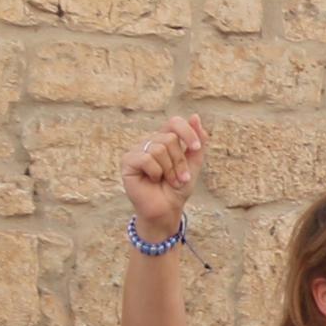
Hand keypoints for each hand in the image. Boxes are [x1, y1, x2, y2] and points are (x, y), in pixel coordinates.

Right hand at [123, 115, 202, 235]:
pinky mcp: (127, 161)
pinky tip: (152, 180)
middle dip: (179, 161)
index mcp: (165, 138)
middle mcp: (150, 141)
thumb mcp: (193, 164)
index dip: (187, 132)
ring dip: (169, 170)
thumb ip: (197, 143)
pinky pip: (146, 159)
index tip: (196, 147)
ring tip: (167, 181)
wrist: (167, 209)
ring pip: (159, 149)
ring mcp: (137, 150)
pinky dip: (155, 172)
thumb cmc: (178, 187)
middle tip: (178, 177)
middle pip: (170, 139)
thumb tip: (195, 116)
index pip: (174, 122)